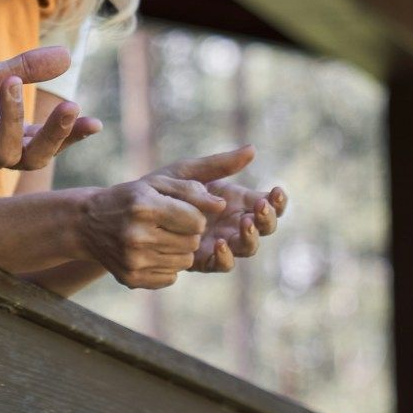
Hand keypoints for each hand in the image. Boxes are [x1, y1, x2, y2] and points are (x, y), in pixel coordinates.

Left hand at [0, 48, 102, 174]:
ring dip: (12, 120)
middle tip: (69, 106)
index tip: (94, 121)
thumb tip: (68, 55)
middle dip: (54, 135)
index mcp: (4, 136)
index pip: (45, 143)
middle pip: (31, 158)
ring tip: (12, 83)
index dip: (70, 136)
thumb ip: (24, 70)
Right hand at [78, 161, 227, 289]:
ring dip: (179, 249)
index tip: (179, 210)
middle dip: (188, 233)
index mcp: (144, 207)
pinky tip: (149, 252)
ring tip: (158, 237)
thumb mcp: (156, 183)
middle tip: (169, 224)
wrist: (88, 223)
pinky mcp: (132, 279)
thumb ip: (191, 190)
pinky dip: (166, 265)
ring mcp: (133, 260)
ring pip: (184, 261)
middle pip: (193, 243)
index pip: (196, 221)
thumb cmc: (129, 198)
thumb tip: (222, 206)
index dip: (193, 215)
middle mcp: (136, 236)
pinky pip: (171, 277)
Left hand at [153, 147, 286, 273]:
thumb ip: (220, 164)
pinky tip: (219, 243)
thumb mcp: (192, 172)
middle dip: (267, 218)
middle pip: (264, 227)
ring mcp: (223, 242)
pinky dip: (226, 255)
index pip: (268, 204)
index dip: (277, 201)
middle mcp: (234, 224)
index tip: (277, 191)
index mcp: (237, 202)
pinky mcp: (206, 259)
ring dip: (251, 236)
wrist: (135, 211)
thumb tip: (252, 149)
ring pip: (248, 246)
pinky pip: (224, 263)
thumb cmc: (166, 187)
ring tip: (245, 223)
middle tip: (260, 207)